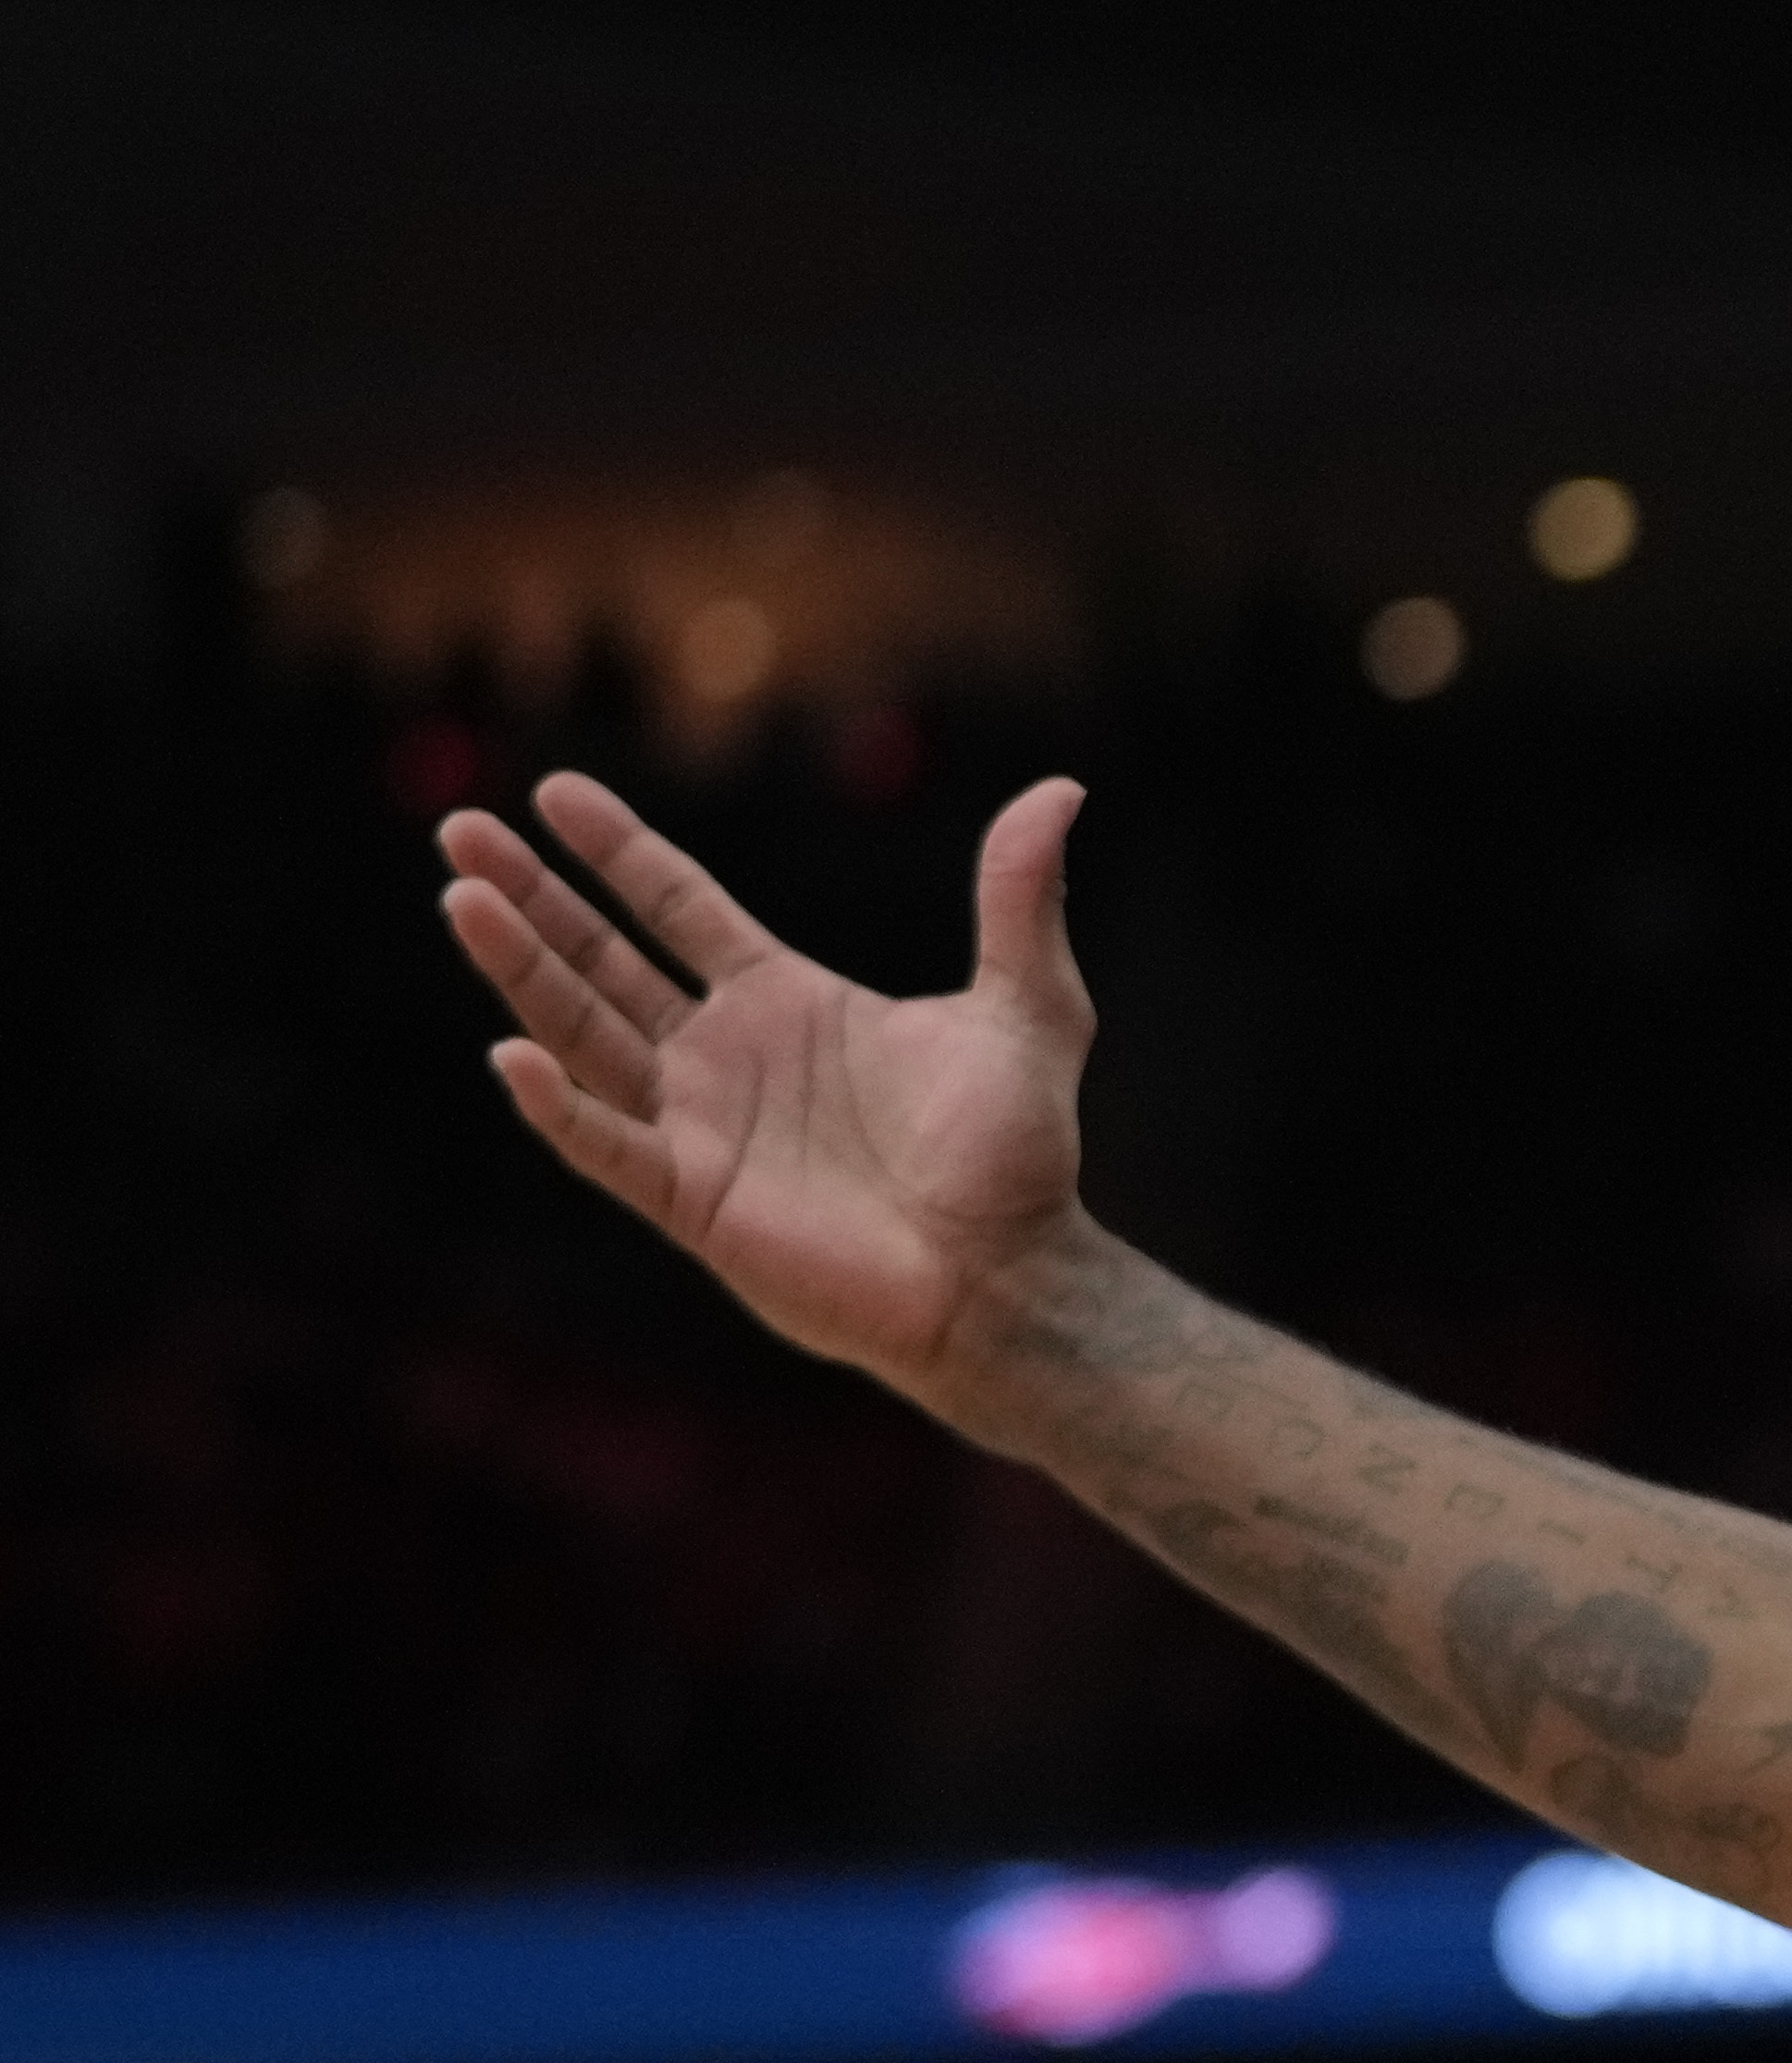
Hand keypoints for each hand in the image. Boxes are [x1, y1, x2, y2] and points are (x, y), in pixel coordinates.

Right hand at [438, 771, 1106, 1392]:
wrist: (1011, 1273)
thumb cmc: (1019, 1153)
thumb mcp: (1031, 1006)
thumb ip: (1020, 900)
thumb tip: (1061, 789)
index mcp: (786, 1000)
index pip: (676, 906)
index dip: (616, 851)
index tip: (554, 791)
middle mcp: (725, 1055)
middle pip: (600, 958)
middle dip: (532, 895)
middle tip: (460, 831)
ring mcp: (698, 1125)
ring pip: (580, 1033)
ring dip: (520, 969)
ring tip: (462, 898)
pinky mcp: (692, 1198)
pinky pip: (604, 1143)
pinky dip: (557, 1104)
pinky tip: (510, 1054)